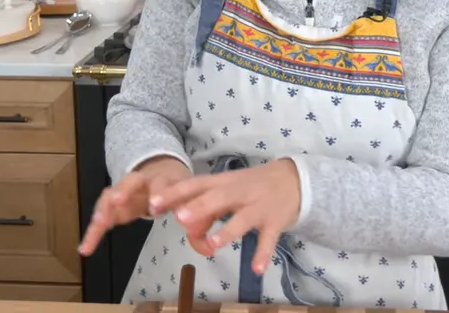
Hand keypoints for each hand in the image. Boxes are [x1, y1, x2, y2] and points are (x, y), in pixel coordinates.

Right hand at [78, 156, 190, 255]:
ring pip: (112, 192)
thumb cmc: (180, 191)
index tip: (155, 207)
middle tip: (119, 201)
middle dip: (125, 190)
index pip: (165, 183)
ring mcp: (127, 189)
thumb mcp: (193, 204)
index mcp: (168, 179)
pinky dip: (93, 230)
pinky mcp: (114, 201)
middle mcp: (145, 180)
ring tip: (97, 224)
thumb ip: (200, 227)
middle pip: (133, 180)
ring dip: (104, 207)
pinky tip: (86, 248)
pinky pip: (102, 213)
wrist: (165, 170)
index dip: (160, 193)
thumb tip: (208, 250)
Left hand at [151, 158, 300, 274]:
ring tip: (213, 245)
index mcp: (224, 183)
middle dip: (199, 208)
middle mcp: (240, 193)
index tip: (154, 202)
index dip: (175, 193)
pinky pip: (268, 240)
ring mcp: (258, 208)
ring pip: (242, 220)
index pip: (196, 185)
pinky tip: (256, 269)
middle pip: (218, 198)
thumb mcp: (228, 189)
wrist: (294, 180)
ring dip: (227, 232)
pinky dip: (263, 254)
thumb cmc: (252, 187)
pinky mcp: (274, 223)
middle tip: (180, 218)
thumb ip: (206, 206)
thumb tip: (184, 225)